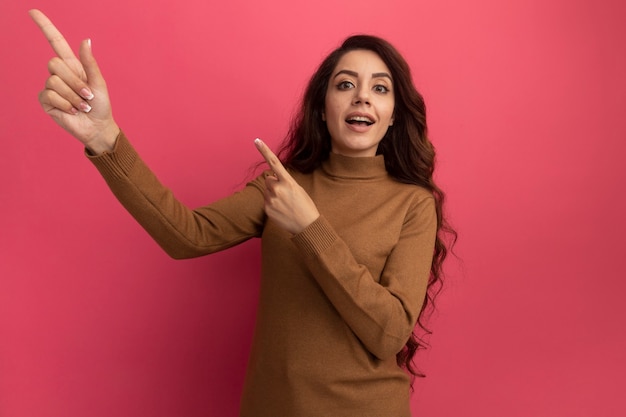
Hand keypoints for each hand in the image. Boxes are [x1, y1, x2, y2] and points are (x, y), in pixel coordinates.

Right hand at [29, 9, 118, 153]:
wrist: (97, 127)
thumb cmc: (101, 105)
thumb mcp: (99, 82)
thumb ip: (90, 62)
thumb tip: (86, 40)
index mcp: (73, 66)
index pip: (55, 42)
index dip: (45, 27)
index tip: (33, 11)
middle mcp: (60, 74)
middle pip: (54, 63)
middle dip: (74, 81)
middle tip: (88, 95)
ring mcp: (51, 87)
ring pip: (54, 81)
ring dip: (73, 96)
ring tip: (83, 106)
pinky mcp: (46, 101)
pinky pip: (50, 95)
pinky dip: (66, 104)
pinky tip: (73, 111)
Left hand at [254, 139, 319, 233]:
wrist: (306, 225)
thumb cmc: (305, 206)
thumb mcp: (298, 189)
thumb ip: (284, 182)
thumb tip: (270, 179)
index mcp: (288, 181)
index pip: (274, 162)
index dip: (264, 150)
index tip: (256, 140)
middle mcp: (278, 188)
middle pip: (269, 179)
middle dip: (274, 184)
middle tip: (286, 195)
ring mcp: (271, 199)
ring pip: (267, 191)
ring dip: (273, 194)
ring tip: (285, 204)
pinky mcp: (267, 209)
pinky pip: (266, 201)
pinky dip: (272, 204)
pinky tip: (281, 210)